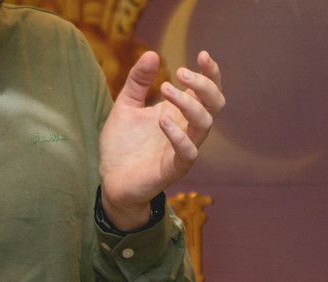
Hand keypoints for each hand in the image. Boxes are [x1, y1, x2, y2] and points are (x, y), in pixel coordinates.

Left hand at [99, 50, 224, 229]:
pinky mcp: (174, 168)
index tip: (202, 55)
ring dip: (189, 104)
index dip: (210, 73)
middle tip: (181, 72)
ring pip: (205, 125)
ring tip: (165, 88)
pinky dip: (179, 136)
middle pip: (215, 105)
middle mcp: (188, 130)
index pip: (207, 92)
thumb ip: (138, 81)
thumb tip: (152, 55)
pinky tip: (162, 121)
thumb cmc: (124, 144)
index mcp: (181, 114)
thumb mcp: (126, 105)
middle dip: (204, 85)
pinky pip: (189, 153)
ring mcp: (184, 149)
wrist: (112, 180)